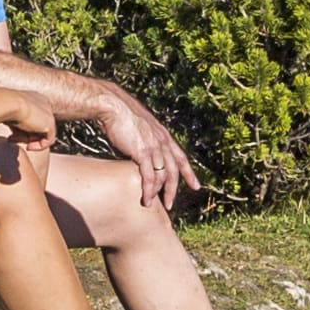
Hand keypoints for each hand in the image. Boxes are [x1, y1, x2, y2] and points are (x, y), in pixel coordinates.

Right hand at [110, 96, 196, 210]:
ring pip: (163, 176)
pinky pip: (150, 176)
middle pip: (174, 170)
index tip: (195, 185)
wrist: (113, 106)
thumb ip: (144, 140)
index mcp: (163, 135)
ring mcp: (154, 147)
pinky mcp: (143, 152)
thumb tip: (139, 152)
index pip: (181, 157)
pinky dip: (149, 190)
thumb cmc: (120, 115)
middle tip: (169, 204)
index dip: (189, 173)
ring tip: (148, 204)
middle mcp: (162, 142)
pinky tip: (145, 198)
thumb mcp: (140, 128)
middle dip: (173, 189)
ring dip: (158, 192)